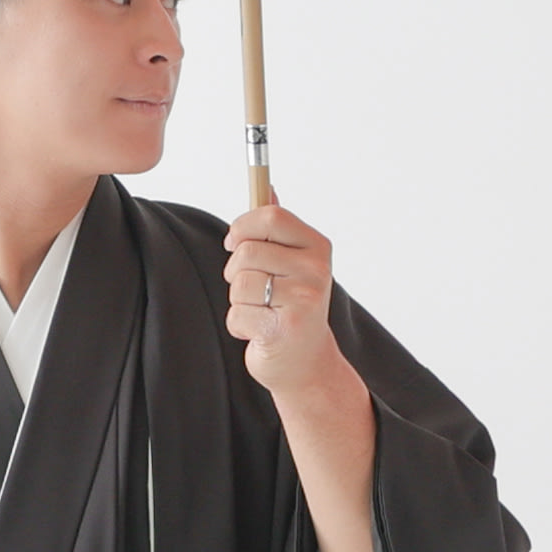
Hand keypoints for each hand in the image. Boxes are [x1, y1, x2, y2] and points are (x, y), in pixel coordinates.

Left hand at [221, 201, 351, 402]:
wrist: (305, 363)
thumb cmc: (291, 308)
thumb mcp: (290, 263)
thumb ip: (278, 227)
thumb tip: (267, 188)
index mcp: (317, 247)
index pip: (270, 217)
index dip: (242, 227)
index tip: (235, 243)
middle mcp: (316, 270)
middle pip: (247, 251)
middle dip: (237, 272)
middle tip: (254, 290)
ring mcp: (304, 299)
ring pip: (240, 283)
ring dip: (239, 301)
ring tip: (259, 311)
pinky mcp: (285, 328)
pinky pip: (238, 314)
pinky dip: (239, 325)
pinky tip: (259, 331)